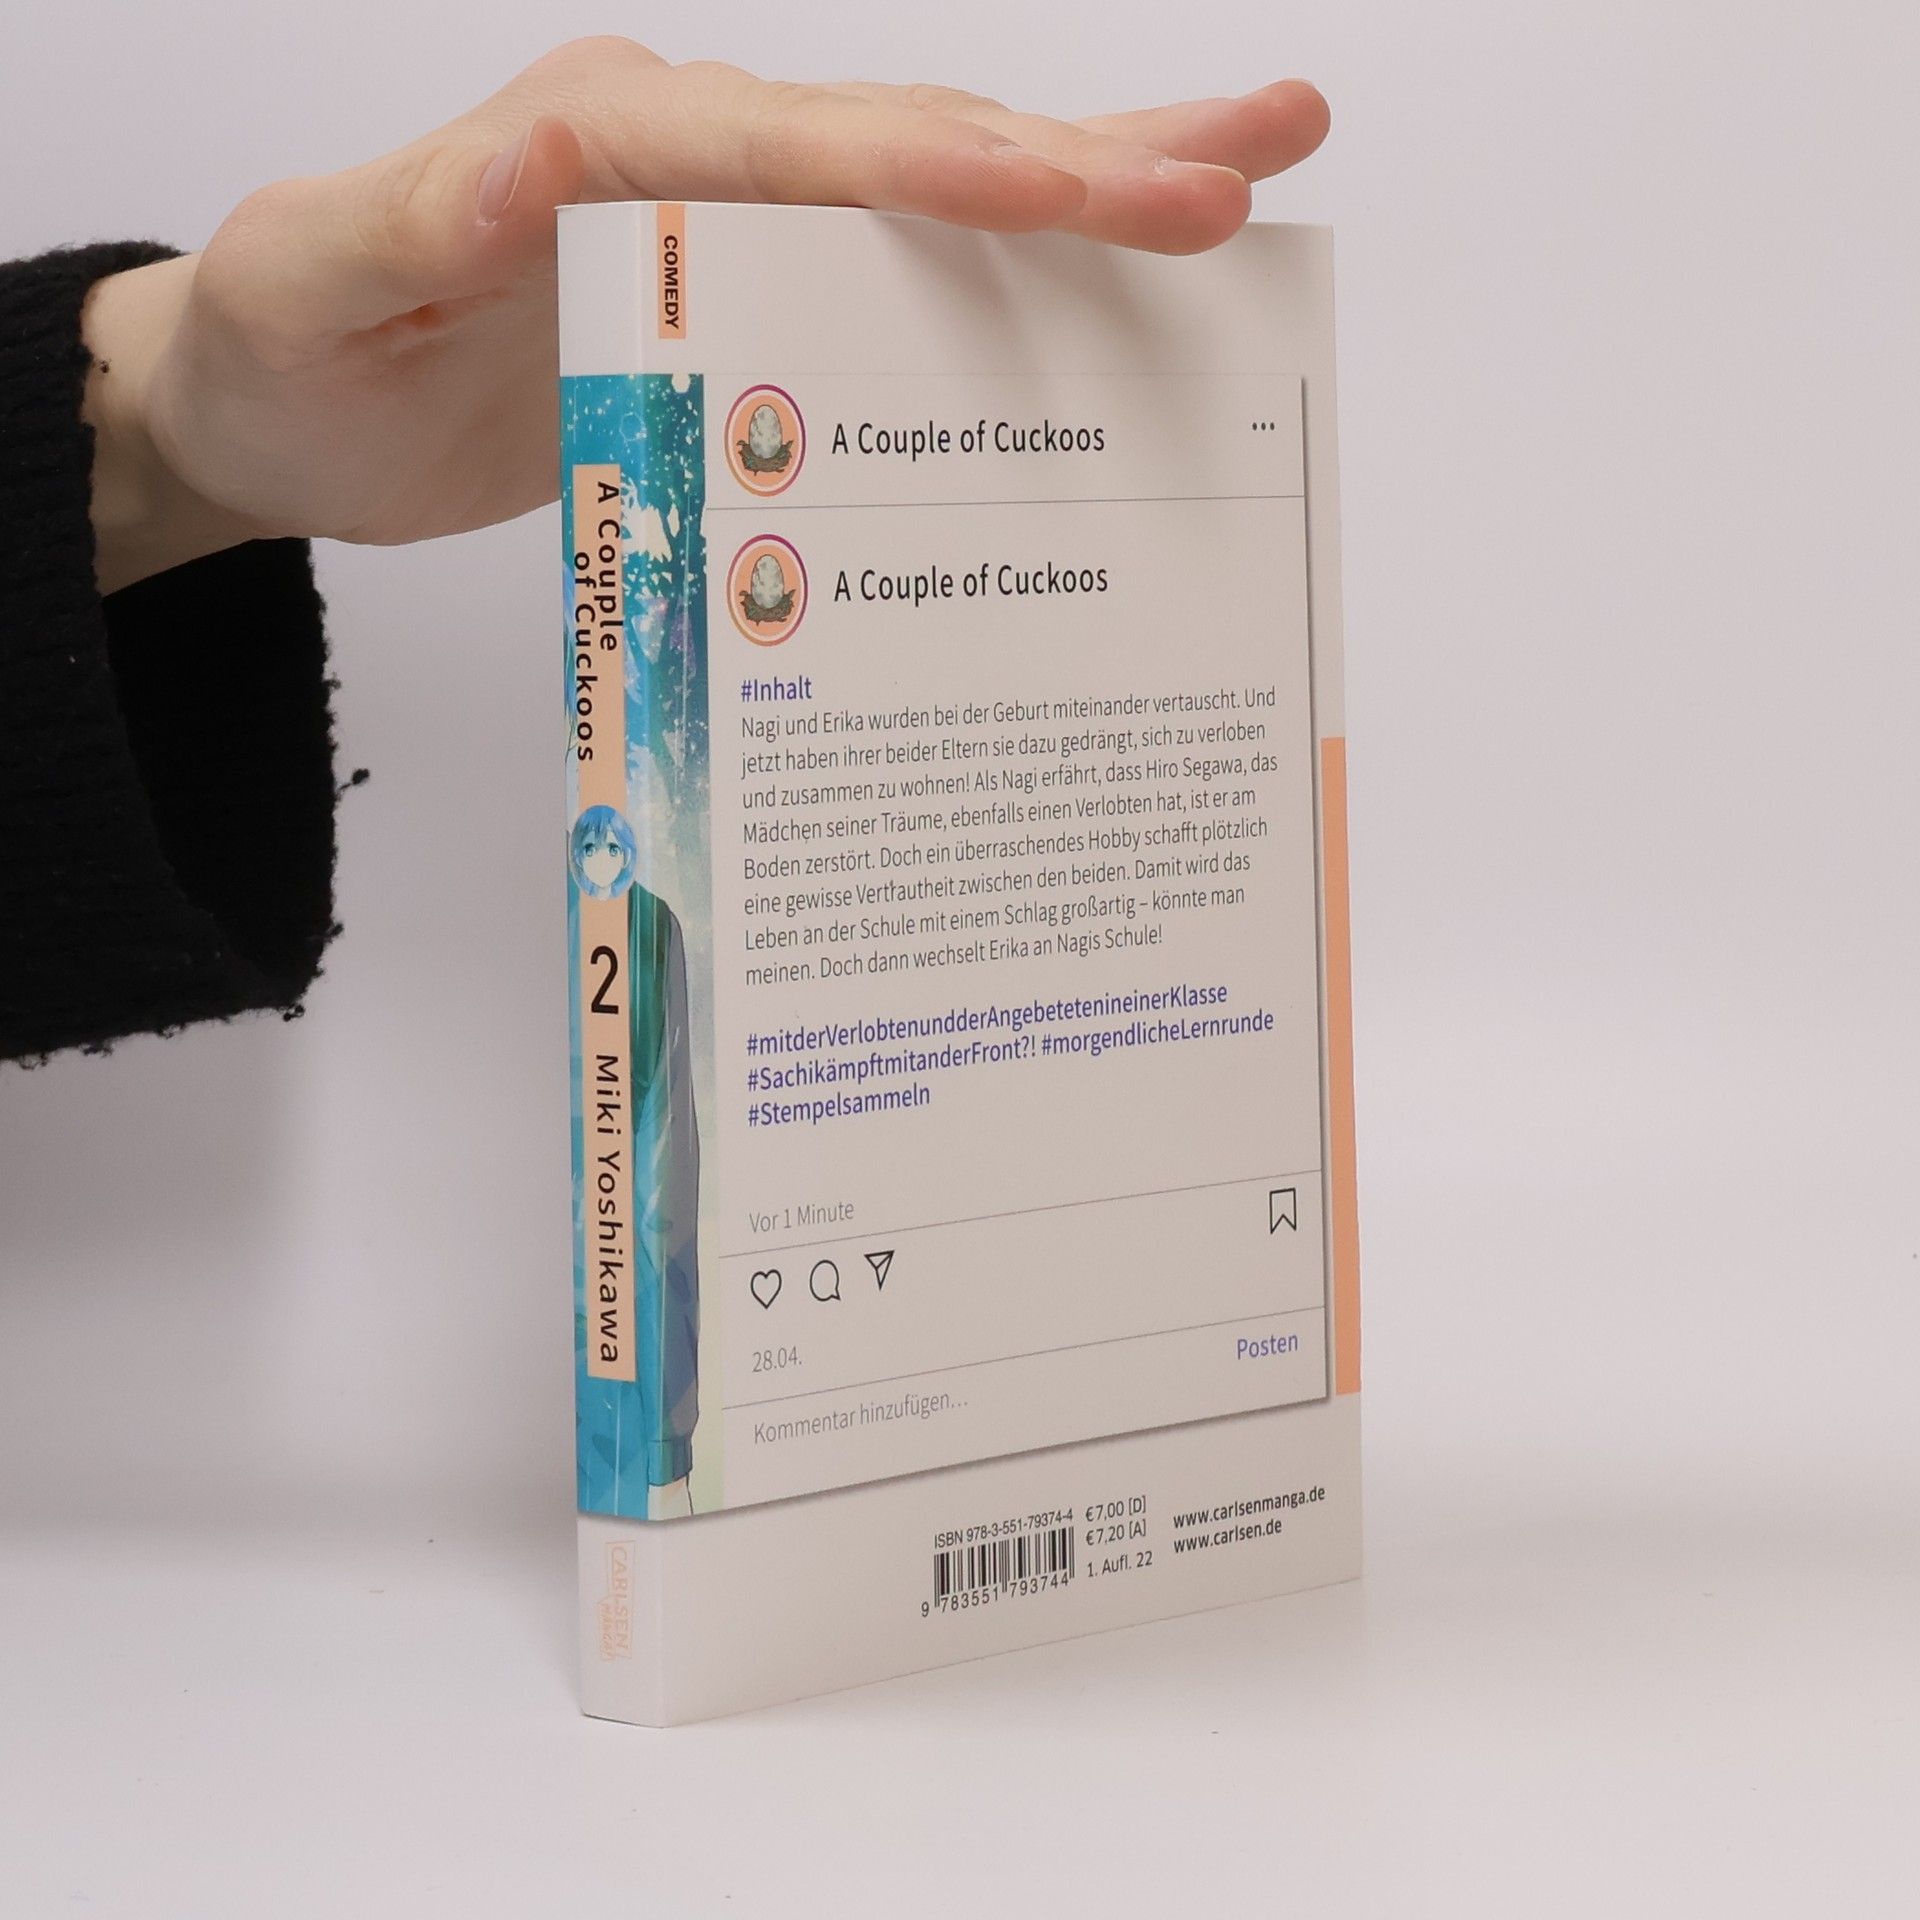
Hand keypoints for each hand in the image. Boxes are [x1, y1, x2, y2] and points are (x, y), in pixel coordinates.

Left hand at [83, 40, 1329, 590]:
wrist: (279, 410)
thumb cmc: (288, 349)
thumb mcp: (317, 279)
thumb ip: (421, 222)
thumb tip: (535, 160)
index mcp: (597, 134)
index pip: (790, 144)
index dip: (932, 170)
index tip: (1065, 197)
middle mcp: (687, 158)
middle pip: (909, 144)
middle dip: (1082, 161)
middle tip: (1252, 158)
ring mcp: (731, 227)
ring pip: (935, 197)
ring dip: (1092, 187)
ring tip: (1247, 176)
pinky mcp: (750, 304)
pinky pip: (901, 285)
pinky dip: (1013, 282)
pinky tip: (1103, 293)